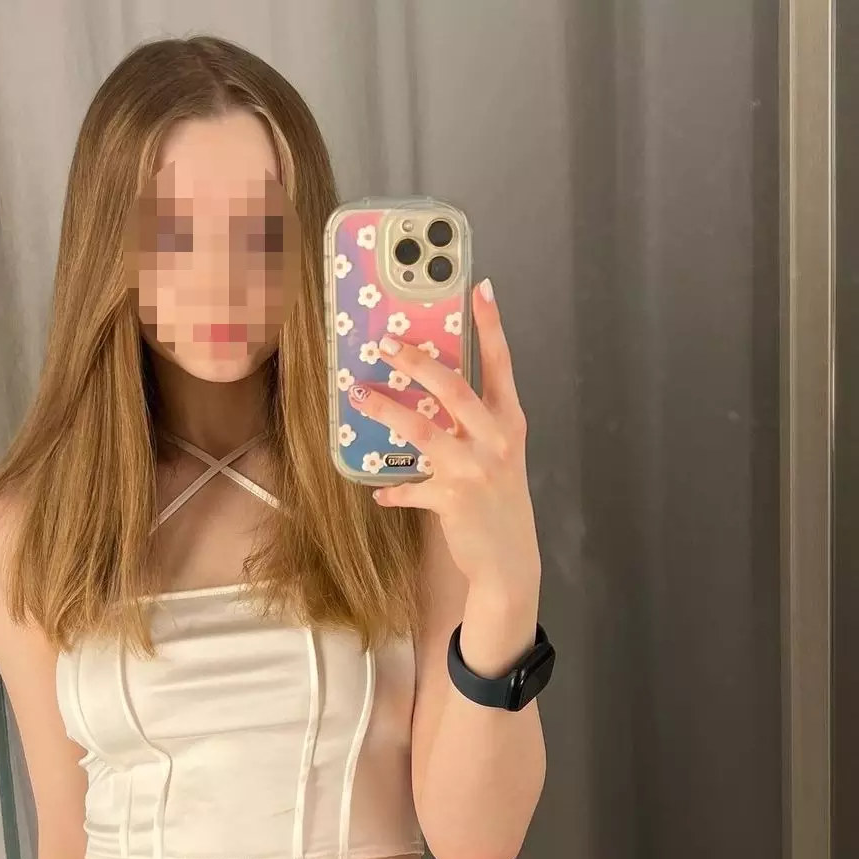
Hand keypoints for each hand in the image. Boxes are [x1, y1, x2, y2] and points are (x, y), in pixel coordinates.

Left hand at [348, 279, 540, 609]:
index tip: (480, 289)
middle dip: (416, 362)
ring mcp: (474, 468)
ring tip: (357, 395)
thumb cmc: (500, 500)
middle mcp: (495, 439)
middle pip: (453, 388)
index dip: (491, 327)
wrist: (509, 559)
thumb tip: (427, 397)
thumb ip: (473, 426)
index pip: (501, 365)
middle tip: (386, 342)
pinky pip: (410, 488)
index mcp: (509, 422)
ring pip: (422, 429)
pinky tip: (378, 491)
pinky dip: (393, 489)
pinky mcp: (452, 499)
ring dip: (385, 410)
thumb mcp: (499, 456)